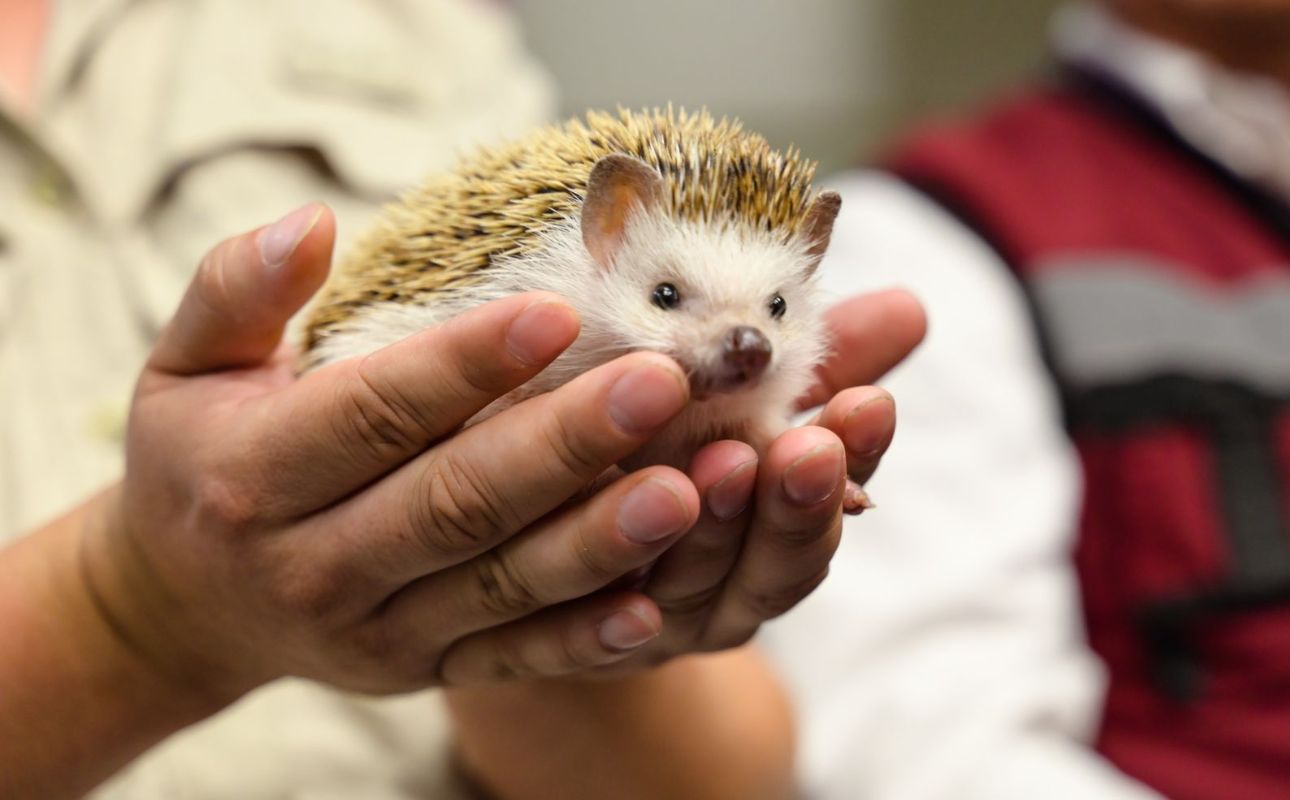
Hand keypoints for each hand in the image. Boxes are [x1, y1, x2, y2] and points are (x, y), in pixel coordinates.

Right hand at [82, 204, 722, 702]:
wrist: (186, 607)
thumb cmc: (200, 459)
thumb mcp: (183, 367)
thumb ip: (236, 289)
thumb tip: (313, 221)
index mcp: (253, 476)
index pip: (373, 412)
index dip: (465, 364)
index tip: (559, 310)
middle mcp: (313, 567)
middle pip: (454, 503)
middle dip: (563, 445)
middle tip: (661, 383)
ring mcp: (375, 634)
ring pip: (499, 587)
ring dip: (598, 542)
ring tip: (688, 487)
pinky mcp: (423, 672)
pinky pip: (511, 661)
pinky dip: (583, 642)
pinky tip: (655, 611)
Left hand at [570, 290, 927, 671]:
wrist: (567, 565)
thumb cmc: (669, 455)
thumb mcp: (745, 409)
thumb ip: (819, 367)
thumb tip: (910, 306)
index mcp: (783, 533)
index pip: (834, 496)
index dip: (856, 452)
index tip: (867, 404)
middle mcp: (735, 592)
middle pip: (780, 562)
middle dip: (796, 503)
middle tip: (804, 448)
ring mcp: (667, 628)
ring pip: (697, 589)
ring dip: (715, 533)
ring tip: (719, 465)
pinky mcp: (589, 650)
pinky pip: (603, 639)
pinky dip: (623, 622)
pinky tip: (634, 591)